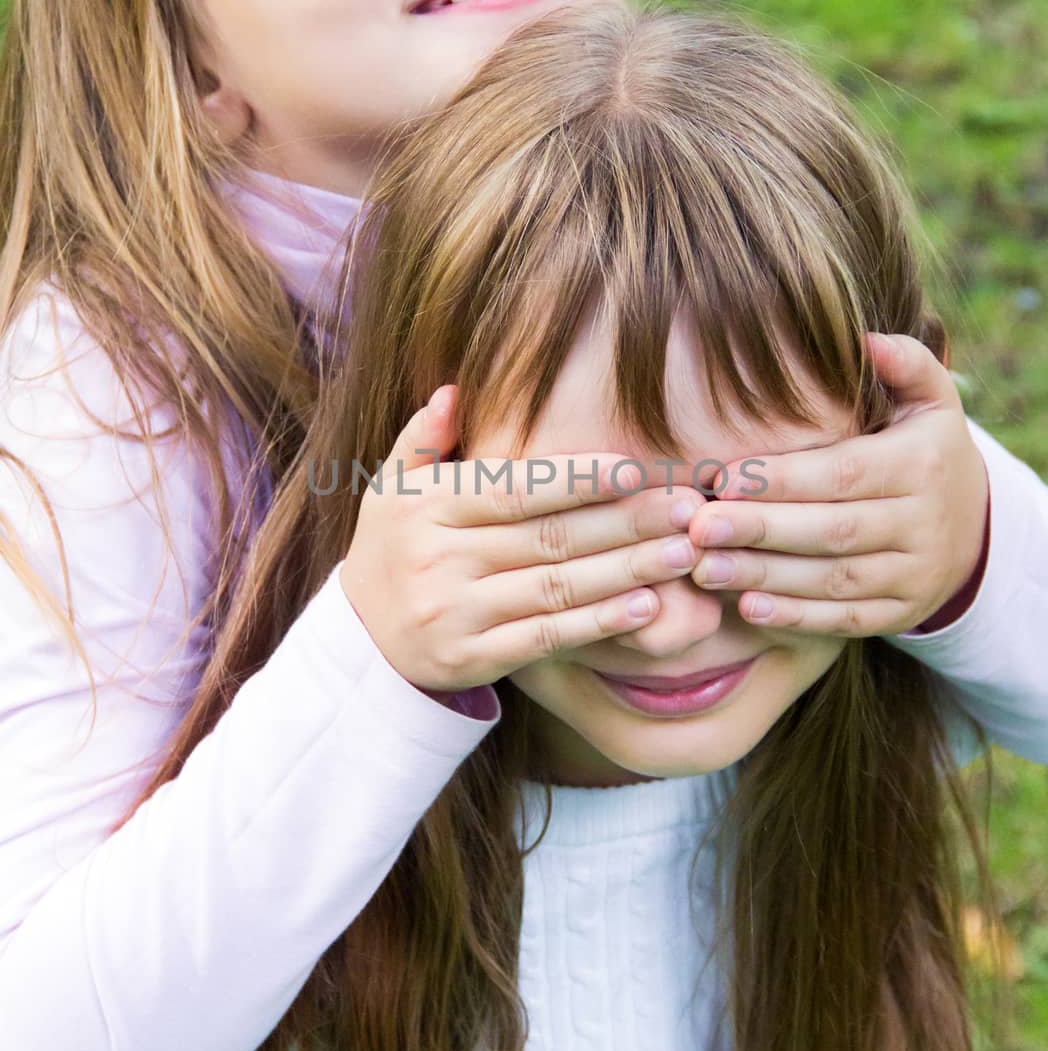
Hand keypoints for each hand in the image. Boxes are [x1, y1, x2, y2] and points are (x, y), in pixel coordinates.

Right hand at [341, 385, 705, 687]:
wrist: (358, 641)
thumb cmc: (393, 548)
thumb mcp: (392, 488)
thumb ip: (424, 437)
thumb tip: (456, 391)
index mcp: (429, 508)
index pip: (515, 490)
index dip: (578, 480)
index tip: (637, 469)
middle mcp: (440, 559)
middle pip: (548, 538)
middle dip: (625, 522)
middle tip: (688, 509)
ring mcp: (455, 613)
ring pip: (555, 588)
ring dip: (626, 571)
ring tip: (681, 553)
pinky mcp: (470, 659)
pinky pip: (544, 638)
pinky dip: (598, 624)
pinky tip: (645, 606)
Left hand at [687, 333, 989, 636]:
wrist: (976, 527)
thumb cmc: (925, 449)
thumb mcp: (931, 400)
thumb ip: (905, 362)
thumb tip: (866, 340)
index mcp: (920, 465)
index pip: (842, 473)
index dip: (781, 479)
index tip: (720, 479)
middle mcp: (923, 524)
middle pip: (833, 530)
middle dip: (761, 530)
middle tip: (697, 528)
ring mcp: (914, 574)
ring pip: (833, 580)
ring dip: (766, 577)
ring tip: (704, 568)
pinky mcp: (900, 612)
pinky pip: (845, 619)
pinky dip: (796, 618)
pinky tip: (747, 607)